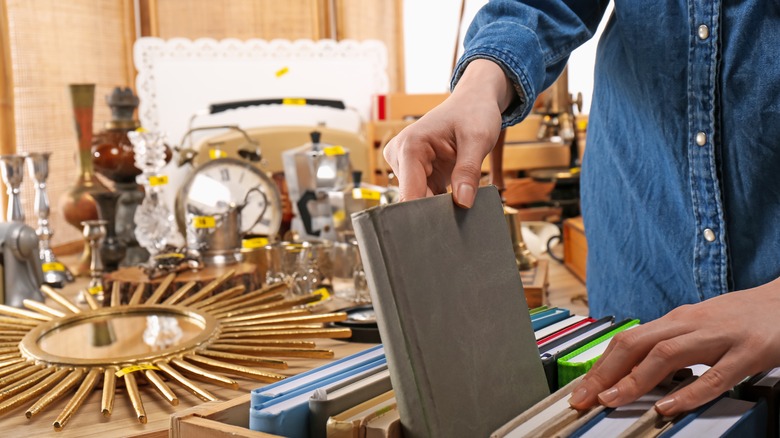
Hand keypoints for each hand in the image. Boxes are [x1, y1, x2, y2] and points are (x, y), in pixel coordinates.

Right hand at [382, 59, 513, 207]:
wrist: (473, 100)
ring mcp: (405, 164)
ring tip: (460, 207)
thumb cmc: (474, 112)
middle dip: (434, 212)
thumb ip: (469, 171)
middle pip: (412, 199)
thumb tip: (463, 203)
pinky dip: (440, 202)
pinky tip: (455, 201)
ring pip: (418, 200)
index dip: (425, 215)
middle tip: (459, 221)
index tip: (442, 233)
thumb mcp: (478, 139)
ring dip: (439, 207)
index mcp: (410, 145)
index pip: (410, 193)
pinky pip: (425, 195)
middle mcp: (400, 154)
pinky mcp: (415, 171)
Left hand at [568, 277, 779, 416]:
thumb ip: (670, 345)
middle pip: (636, 344)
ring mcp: (718, 337)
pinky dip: (688, 392)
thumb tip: (634, 369)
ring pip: (666, 355)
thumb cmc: (740, 318)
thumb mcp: (698, 327)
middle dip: (605, 372)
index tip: (581, 388)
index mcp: (677, 320)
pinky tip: (668, 406)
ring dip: (634, 379)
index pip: (628, 341)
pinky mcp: (748, 352)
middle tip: (583, 398)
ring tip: (612, 400)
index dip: (601, 365)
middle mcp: (690, 324)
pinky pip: (714, 376)